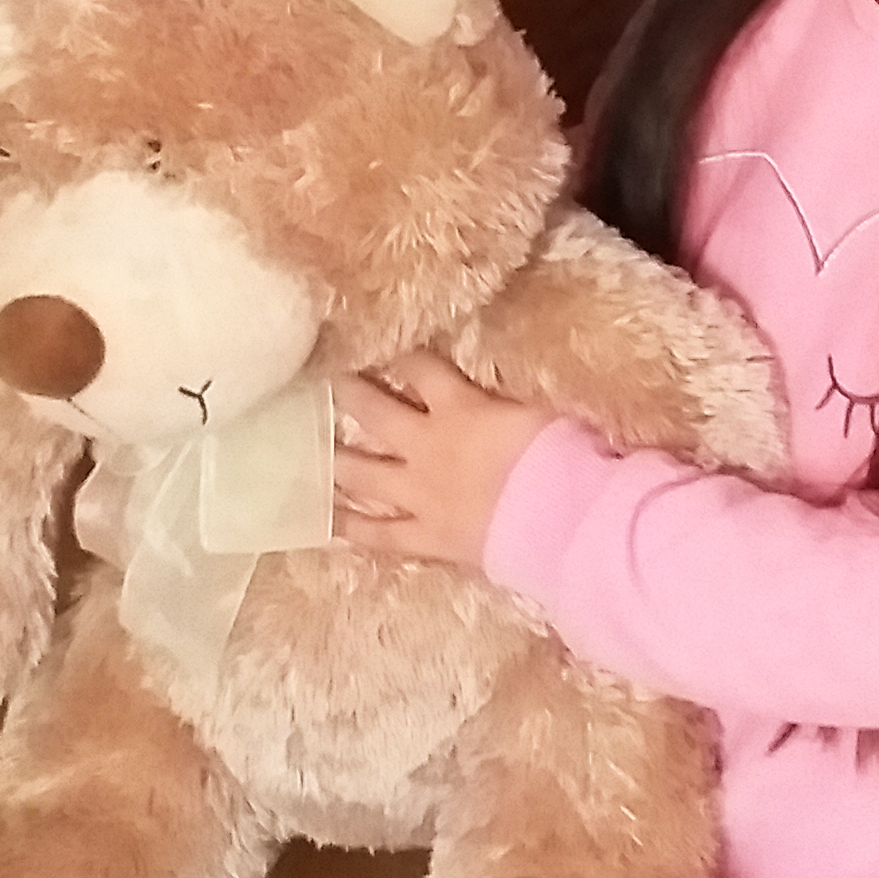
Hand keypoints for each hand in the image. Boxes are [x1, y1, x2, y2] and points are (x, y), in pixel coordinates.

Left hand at [333, 349, 553, 571]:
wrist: (564, 520)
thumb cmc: (567, 457)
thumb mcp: (543, 410)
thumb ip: (516, 397)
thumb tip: (516, 381)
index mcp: (460, 408)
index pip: (419, 367)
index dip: (400, 352)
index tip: (380, 340)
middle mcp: (427, 446)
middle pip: (375, 411)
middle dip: (349, 393)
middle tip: (328, 381)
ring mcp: (420, 495)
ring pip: (363, 474)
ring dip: (336, 459)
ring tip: (311, 448)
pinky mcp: (426, 537)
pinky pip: (379, 534)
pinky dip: (350, 527)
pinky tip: (326, 520)